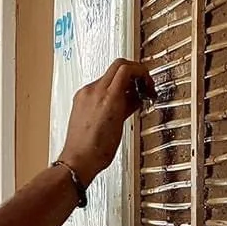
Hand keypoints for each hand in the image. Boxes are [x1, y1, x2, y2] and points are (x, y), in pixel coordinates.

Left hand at [57, 58, 155, 178]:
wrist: (79, 159)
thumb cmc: (98, 149)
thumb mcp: (121, 124)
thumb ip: (129, 104)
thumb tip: (137, 96)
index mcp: (108, 97)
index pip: (126, 68)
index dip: (141, 71)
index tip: (146, 80)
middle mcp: (94, 91)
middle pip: (117, 66)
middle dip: (133, 72)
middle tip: (141, 84)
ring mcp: (85, 94)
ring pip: (107, 76)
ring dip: (121, 81)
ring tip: (130, 97)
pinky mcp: (79, 100)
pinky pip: (97, 86)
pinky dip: (109, 89)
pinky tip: (116, 102)